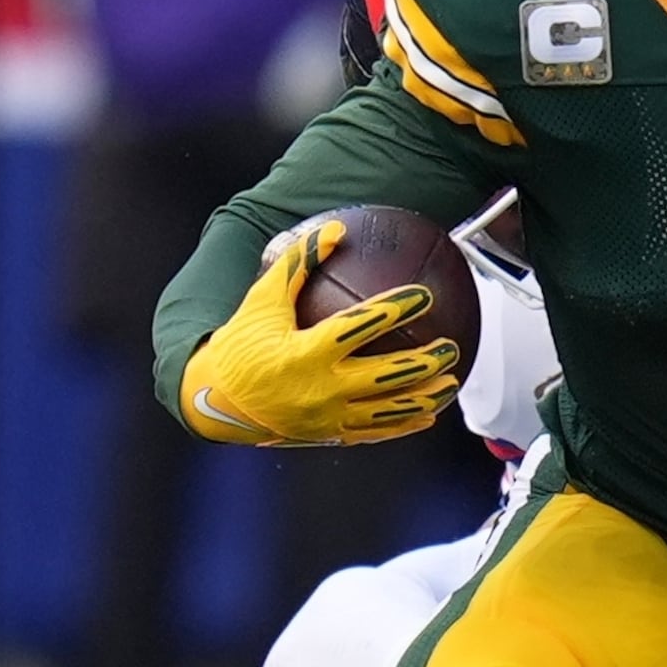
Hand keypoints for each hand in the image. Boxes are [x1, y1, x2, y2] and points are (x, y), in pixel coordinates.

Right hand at [181, 221, 460, 445]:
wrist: (215, 403)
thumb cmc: (239, 346)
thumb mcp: (260, 302)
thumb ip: (297, 265)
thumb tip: (334, 230)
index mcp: (304, 353)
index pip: (360, 327)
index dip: (395, 309)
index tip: (424, 294)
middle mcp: (321, 388)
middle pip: (387, 376)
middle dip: (425, 362)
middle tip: (450, 346)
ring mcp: (328, 417)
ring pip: (388, 410)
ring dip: (425, 397)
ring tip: (451, 383)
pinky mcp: (329, 436)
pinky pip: (375, 433)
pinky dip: (404, 424)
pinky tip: (427, 415)